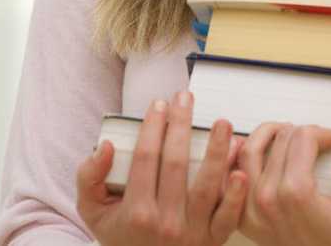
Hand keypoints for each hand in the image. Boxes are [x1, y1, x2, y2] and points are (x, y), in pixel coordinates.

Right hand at [76, 91, 247, 245]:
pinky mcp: (214, 238)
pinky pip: (228, 215)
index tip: (159, 105)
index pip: (145, 159)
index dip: (152, 128)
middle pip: (175, 164)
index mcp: (136, 212)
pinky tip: (241, 169)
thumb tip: (106, 146)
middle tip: (185, 98)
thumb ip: (89, 178)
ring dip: (216, 151)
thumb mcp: (94, 212)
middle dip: (181, 125)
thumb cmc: (123, 235)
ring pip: (206, 185)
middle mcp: (164, 222)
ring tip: (222, 122)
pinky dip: (235, 194)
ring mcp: (191, 232)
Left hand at [238, 123, 330, 245]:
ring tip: (286, 132)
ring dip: (269, 133)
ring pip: (250, 149)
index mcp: (297, 194)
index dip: (324, 132)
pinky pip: (231, 177)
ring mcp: (252, 206)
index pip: (303, 138)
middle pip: (281, 139)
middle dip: (304, 132)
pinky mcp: (244, 214)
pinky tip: (254, 149)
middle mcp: (269, 198)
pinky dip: (239, 158)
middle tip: (319, 140)